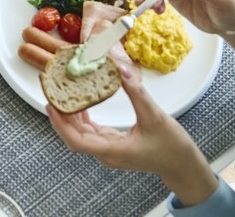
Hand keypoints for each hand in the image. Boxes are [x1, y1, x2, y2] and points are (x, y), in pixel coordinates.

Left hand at [48, 64, 218, 204]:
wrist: (184, 166)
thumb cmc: (172, 147)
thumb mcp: (155, 116)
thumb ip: (137, 92)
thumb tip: (121, 69)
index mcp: (112, 150)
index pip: (76, 141)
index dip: (60, 123)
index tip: (50, 105)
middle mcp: (106, 153)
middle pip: (74, 136)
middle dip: (60, 115)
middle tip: (52, 90)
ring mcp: (109, 150)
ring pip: (81, 134)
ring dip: (70, 115)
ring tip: (61, 92)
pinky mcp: (113, 145)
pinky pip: (91, 132)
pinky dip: (83, 117)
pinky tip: (80, 101)